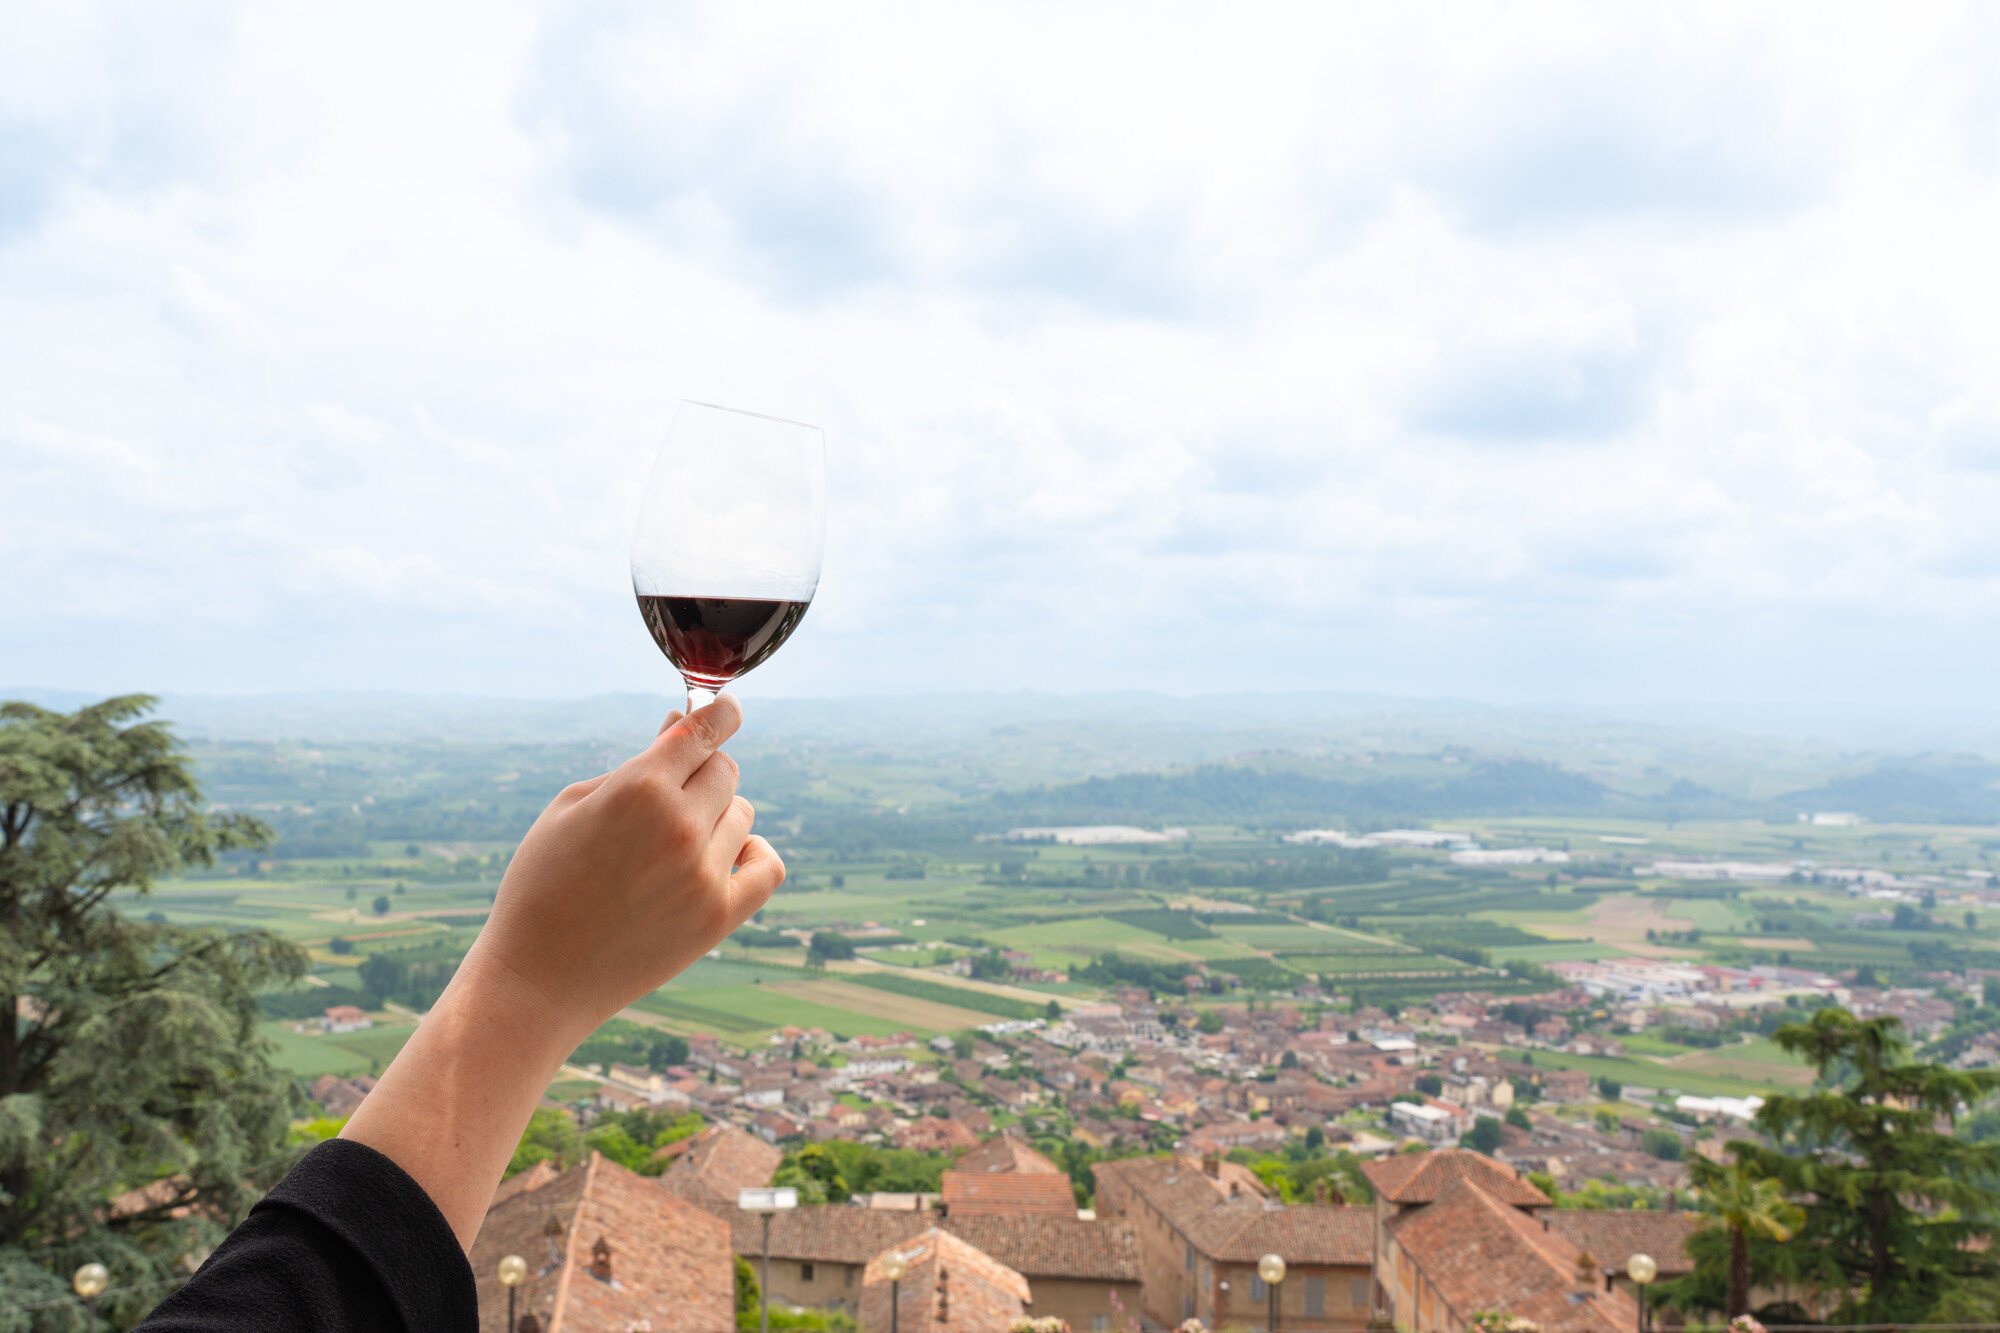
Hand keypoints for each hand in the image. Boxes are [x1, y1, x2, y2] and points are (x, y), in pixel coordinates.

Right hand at [460, 693, 783, 1046]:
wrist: (537, 979)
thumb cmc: (542, 885)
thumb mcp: (571, 809)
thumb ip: (633, 764)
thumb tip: (681, 723)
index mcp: (638, 788)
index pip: (705, 730)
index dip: (721, 711)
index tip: (727, 707)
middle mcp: (679, 825)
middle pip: (725, 771)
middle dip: (701, 774)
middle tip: (667, 798)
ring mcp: (704, 873)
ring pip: (742, 815)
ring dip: (717, 817)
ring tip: (671, 844)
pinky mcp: (719, 917)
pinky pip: (767, 866)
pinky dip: (754, 853)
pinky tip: (730, 855)